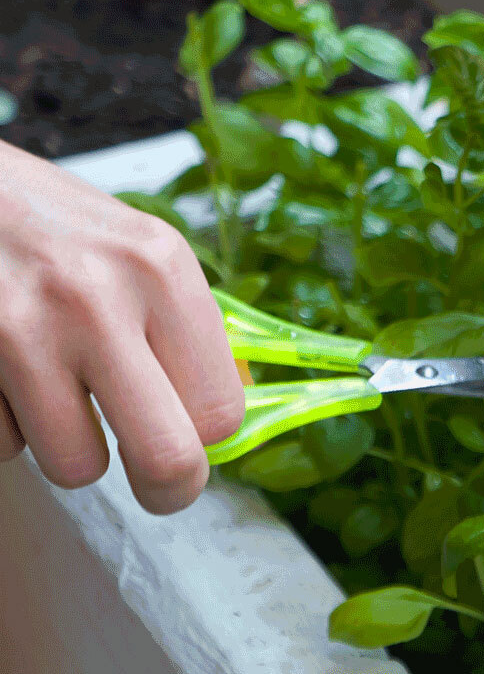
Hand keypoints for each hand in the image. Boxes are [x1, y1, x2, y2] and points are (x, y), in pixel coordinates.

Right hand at [0, 142, 243, 513]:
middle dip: (167, 488)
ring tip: (62, 392)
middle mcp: (96, 299)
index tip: (196, 437)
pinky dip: (10, 424)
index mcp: (160, 268)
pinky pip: (5, 446)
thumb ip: (188, 329)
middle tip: (158, 483)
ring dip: (72, 447)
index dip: (210, 438)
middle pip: (165, 456)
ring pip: (77, 466)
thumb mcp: (141, 252)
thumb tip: (231, 414)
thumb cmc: (56, 226)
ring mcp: (20, 331)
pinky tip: (8, 371)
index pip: (219, 407)